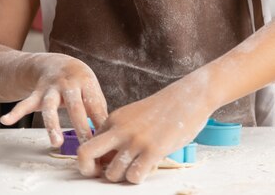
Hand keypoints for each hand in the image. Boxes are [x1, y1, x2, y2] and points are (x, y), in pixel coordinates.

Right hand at [0, 53, 106, 146]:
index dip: (99, 120)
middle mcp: (68, 83)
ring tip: (56, 142)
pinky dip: (15, 112)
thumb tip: (106, 132)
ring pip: (50, 106)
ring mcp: (51, 88)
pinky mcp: (36, 93)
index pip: (94, 103)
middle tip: (86, 144)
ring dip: (53, 124)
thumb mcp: (91, 88)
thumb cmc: (79, 81)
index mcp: (86, 82)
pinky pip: (25, 103)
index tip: (103, 138)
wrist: (56, 62)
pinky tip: (6, 120)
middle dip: (81, 125)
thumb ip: (98, 108)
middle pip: (75, 106)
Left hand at [77, 71, 212, 183]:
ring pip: (112, 174)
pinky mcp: (152, 150)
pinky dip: (139, 178)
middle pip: (85, 155)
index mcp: (114, 118)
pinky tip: (151, 166)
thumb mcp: (135, 115)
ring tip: (138, 167)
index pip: (88, 144)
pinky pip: (134, 177)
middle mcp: (120, 129)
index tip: (108, 163)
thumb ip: (121, 132)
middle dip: (90, 171)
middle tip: (106, 174)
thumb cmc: (165, 109)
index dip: (95, 160)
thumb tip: (109, 160)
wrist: (189, 96)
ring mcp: (135, 140)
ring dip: (123, 177)